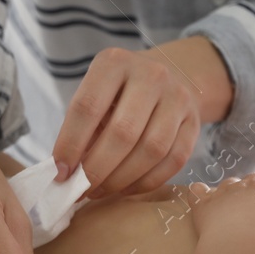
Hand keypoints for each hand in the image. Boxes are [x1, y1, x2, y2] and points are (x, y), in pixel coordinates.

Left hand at [52, 37, 232, 198]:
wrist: (168, 76)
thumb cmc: (119, 93)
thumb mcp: (96, 95)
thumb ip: (81, 129)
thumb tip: (66, 175)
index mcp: (114, 63)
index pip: (87, 107)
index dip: (70, 144)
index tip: (60, 173)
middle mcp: (150, 74)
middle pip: (122, 133)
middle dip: (97, 169)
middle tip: (81, 190)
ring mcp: (177, 97)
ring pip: (151, 150)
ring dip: (122, 179)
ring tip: (101, 191)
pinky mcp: (194, 121)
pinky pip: (173, 161)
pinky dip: (146, 182)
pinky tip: (126, 187)